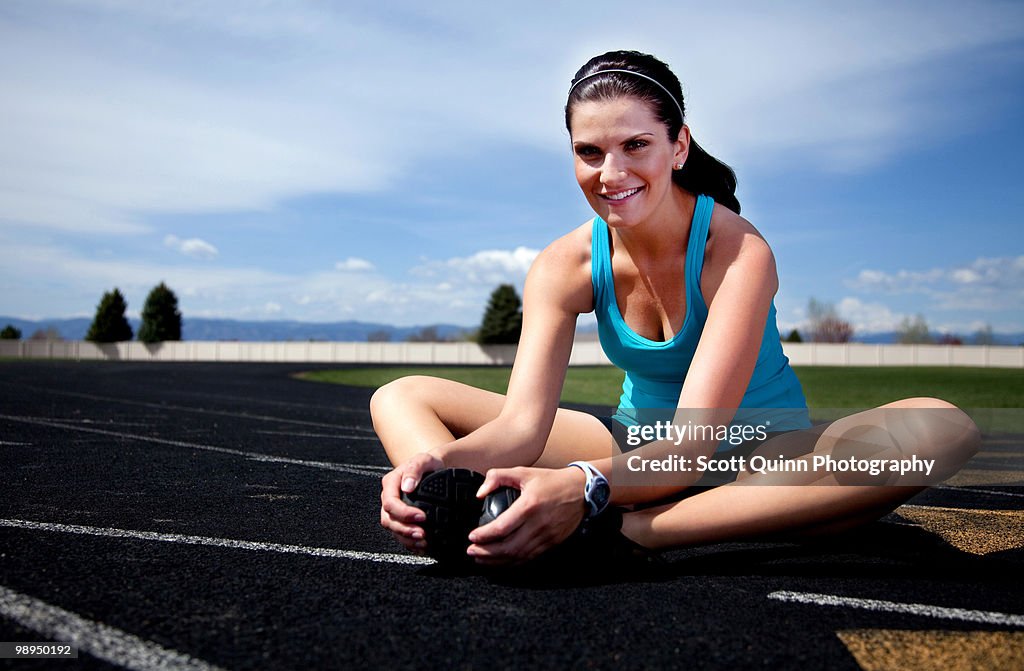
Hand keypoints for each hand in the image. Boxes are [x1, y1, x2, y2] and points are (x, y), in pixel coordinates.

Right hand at [380, 451, 443, 553]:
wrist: (435, 469)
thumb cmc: (428, 464)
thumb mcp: (423, 459)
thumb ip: (414, 470)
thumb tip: (407, 486)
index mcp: (390, 484)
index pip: (390, 503)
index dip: (404, 513)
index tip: (422, 516)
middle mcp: (389, 498)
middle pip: (389, 520)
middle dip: (404, 530)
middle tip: (422, 534)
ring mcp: (394, 511)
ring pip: (393, 530)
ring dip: (407, 539)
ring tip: (424, 542)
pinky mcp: (402, 520)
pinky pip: (401, 535)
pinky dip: (410, 543)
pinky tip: (422, 546)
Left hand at [466, 466, 586, 564]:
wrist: (582, 491)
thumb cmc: (552, 481)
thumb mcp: (523, 472)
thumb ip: (498, 477)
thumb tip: (480, 493)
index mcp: (529, 506)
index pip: (501, 528)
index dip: (484, 536)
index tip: (472, 536)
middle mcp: (537, 525)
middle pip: (508, 548)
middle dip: (486, 553)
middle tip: (471, 551)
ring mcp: (545, 537)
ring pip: (517, 557)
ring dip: (496, 562)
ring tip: (481, 559)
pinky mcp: (551, 544)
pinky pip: (528, 558)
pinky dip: (512, 563)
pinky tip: (501, 562)